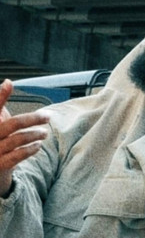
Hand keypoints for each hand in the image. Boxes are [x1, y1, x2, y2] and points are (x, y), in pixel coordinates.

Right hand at [0, 79, 49, 196]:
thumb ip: (0, 104)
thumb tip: (8, 82)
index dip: (0, 95)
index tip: (9, 83)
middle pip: (14, 123)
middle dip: (34, 119)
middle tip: (47, 116)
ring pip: (18, 139)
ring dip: (35, 134)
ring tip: (44, 133)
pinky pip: (17, 155)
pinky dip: (30, 149)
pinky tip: (38, 145)